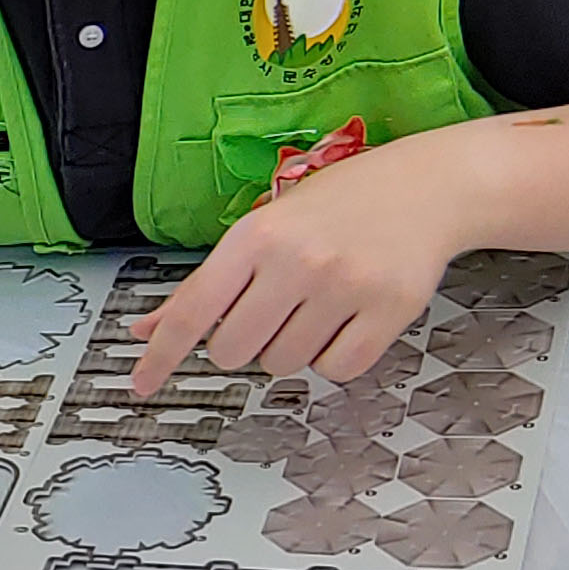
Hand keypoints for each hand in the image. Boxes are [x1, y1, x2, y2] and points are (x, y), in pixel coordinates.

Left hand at [121, 135, 473, 396]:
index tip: (141, 383)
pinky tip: (346, 320)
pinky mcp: (389, 310)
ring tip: (316, 306)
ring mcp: (345, 285)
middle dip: (244, 343)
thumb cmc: (338, 205)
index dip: (162, 353)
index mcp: (256, 235)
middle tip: (272, 311)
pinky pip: (338, 370)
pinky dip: (335, 358)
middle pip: (235, 351)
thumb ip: (206, 283)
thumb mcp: (265, 226)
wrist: (428, 186)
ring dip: (292, 349)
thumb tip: (148, 328)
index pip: (194, 309)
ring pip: (285, 364)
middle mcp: (296, 260)